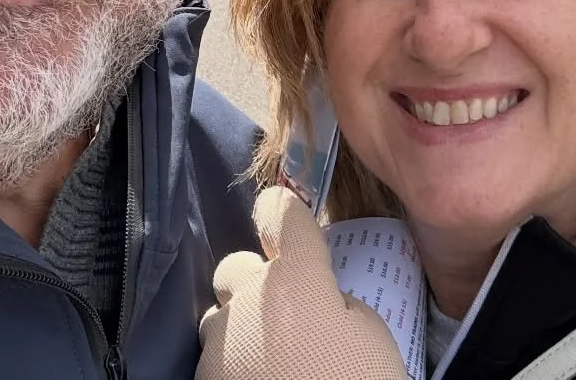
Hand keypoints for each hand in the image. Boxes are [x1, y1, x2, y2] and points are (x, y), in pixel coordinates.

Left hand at [197, 186, 407, 379]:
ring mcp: (219, 342)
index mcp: (296, 279)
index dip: (283, 212)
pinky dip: (233, 364)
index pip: (281, 214)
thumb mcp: (372, 337)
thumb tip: (316, 300)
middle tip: (288, 314)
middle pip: (237, 265)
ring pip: (220, 314)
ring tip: (274, 358)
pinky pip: (213, 356)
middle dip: (256, 281)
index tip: (284, 216)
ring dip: (241, 326)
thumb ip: (337, 301)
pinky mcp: (202, 378)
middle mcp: (248, 299)